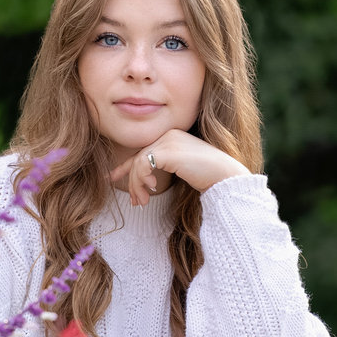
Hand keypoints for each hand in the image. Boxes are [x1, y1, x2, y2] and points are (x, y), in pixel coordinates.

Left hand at [109, 129, 251, 205]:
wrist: (225, 176)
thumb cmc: (209, 176)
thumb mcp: (182, 170)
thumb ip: (164, 169)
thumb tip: (146, 181)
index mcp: (172, 136)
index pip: (143, 151)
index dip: (125, 167)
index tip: (111, 178)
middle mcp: (168, 134)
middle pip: (138, 158)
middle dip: (132, 182)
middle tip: (135, 201)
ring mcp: (168, 140)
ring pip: (138, 163)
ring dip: (137, 185)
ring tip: (141, 202)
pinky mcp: (168, 150)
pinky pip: (143, 165)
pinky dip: (142, 179)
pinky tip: (152, 189)